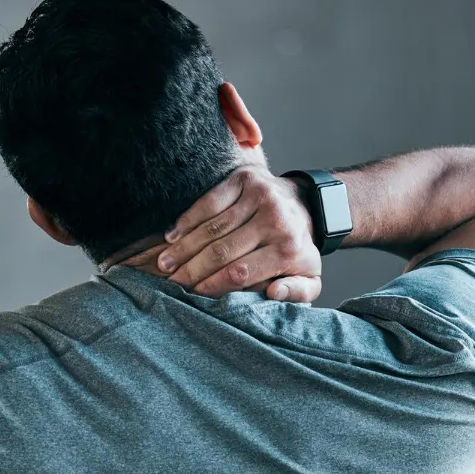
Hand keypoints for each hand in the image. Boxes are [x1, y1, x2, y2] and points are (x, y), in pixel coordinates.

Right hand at [156, 165, 321, 301]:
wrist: (307, 205)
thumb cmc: (297, 249)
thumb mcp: (309, 277)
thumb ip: (297, 293)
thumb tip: (274, 294)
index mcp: (288, 249)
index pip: (240, 272)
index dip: (212, 284)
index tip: (193, 293)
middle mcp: (275, 220)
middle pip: (222, 251)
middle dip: (192, 269)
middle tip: (172, 281)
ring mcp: (260, 196)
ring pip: (212, 227)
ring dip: (184, 247)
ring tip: (164, 263)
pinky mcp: (245, 179)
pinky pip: (209, 202)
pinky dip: (187, 220)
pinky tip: (171, 236)